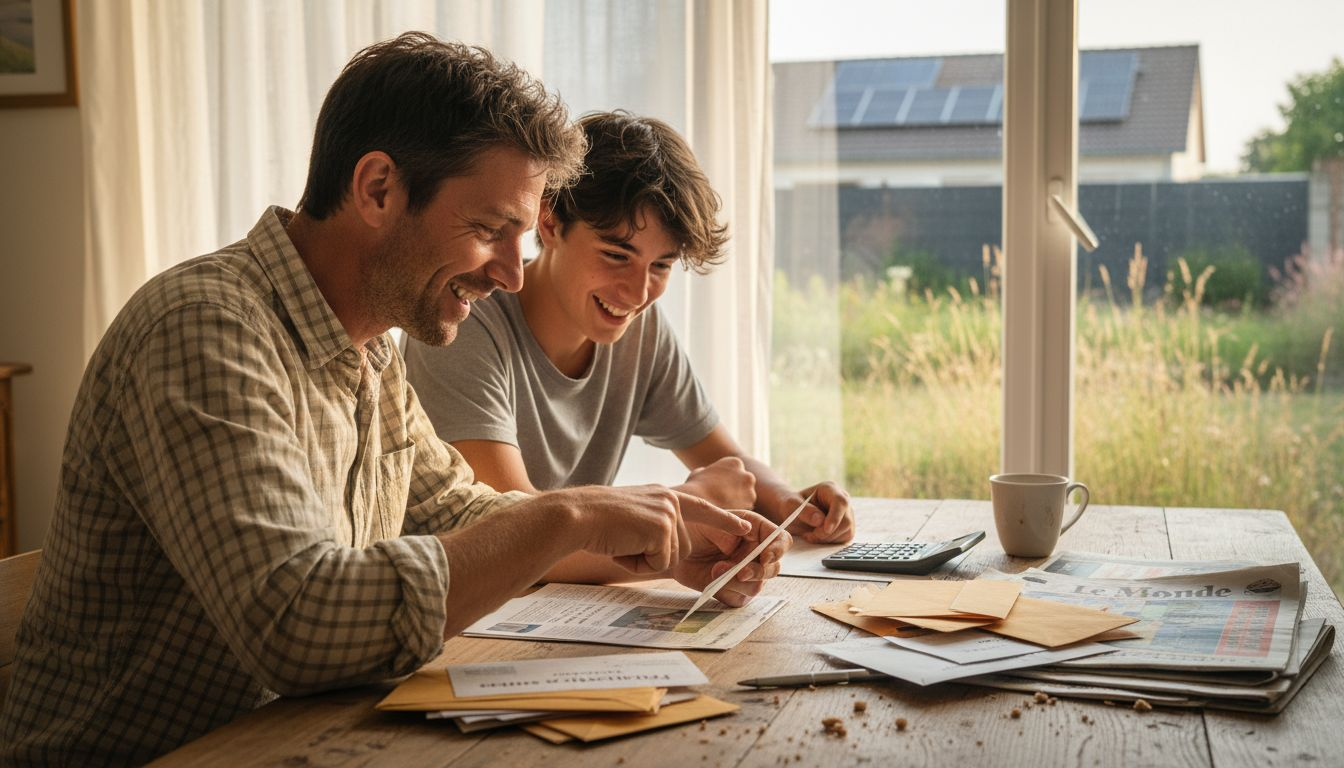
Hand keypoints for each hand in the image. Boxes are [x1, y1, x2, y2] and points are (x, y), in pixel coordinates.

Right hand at [560, 485, 750, 574]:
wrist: (577, 516)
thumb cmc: (597, 521)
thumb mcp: (633, 516)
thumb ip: (655, 524)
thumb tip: (668, 548)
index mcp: (664, 495)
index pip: (702, 508)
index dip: (724, 520)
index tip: (746, 526)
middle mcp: (671, 501)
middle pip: (681, 548)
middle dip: (653, 556)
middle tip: (624, 543)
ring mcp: (669, 513)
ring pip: (670, 558)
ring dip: (644, 560)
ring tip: (621, 542)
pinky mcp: (662, 529)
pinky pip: (658, 564)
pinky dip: (638, 564)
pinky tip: (622, 546)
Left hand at [670, 508, 790, 607]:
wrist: (674, 548)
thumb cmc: (694, 528)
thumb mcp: (710, 519)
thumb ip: (729, 524)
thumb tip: (747, 530)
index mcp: (757, 531)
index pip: (781, 540)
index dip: (778, 550)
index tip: (765, 557)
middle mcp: (756, 554)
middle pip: (773, 569)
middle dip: (757, 572)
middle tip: (740, 572)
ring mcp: (746, 574)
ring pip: (756, 587)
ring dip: (736, 582)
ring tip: (715, 570)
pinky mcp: (733, 591)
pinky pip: (738, 599)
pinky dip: (726, 592)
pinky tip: (712, 581)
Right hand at [677, 456, 756, 510]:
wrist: (697, 503)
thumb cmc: (695, 487)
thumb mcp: (699, 472)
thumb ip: (709, 471)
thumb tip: (707, 473)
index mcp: (735, 463)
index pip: (736, 470)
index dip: (727, 479)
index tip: (718, 486)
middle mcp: (747, 475)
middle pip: (744, 482)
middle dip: (737, 489)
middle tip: (722, 497)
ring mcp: (751, 492)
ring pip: (747, 496)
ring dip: (739, 501)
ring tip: (722, 507)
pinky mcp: (750, 507)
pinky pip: (746, 508)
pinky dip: (738, 511)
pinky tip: (725, 512)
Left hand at [781, 481, 853, 543]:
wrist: (792, 514)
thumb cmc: (791, 506)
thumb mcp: (791, 505)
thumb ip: (804, 511)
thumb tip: (820, 520)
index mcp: (829, 489)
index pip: (840, 502)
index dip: (835, 517)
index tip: (826, 529)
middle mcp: (842, 500)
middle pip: (846, 520)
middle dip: (828, 532)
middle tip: (811, 535)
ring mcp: (847, 514)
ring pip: (847, 531)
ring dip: (827, 538)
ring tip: (811, 534)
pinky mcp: (847, 527)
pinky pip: (845, 538)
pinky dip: (830, 542)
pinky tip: (818, 537)